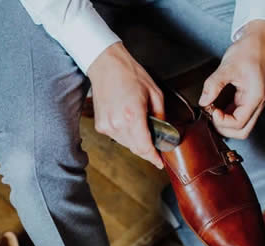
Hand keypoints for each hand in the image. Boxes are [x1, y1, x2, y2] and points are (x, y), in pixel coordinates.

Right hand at [88, 42, 164, 168]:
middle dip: (147, 149)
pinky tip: (128, 121)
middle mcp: (118, 124)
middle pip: (136, 149)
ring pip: (127, 145)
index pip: (144, 147)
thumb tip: (163, 133)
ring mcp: (107, 126)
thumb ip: (161, 116)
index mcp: (133, 116)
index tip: (160, 163)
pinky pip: (117, 137)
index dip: (153, 158)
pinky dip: (126, 134)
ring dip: (136, 141)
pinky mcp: (101, 126)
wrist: (106, 65)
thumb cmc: (130, 74)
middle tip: (155, 144)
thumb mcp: (155, 93)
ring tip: (139, 124)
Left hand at [198, 20, 264, 138]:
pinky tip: (216, 107)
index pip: (239, 124)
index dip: (223, 122)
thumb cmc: (247, 50)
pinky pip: (238, 117)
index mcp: (255, 97)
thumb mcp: (228, 66)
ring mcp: (254, 104)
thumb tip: (203, 102)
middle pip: (242, 131)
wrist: (258, 40)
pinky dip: (226, 116)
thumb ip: (214, 85)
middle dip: (224, 128)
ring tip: (213, 110)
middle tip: (211, 114)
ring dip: (225, 124)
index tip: (212, 110)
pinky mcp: (248, 101)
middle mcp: (257, 104)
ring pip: (241, 127)